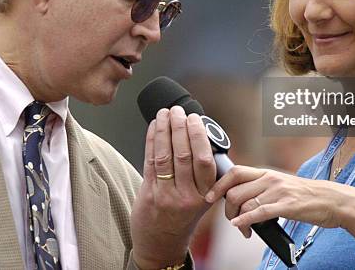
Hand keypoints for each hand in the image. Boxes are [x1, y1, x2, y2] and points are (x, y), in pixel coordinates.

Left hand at [131, 106, 216, 268]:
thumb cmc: (183, 216)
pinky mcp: (149, 193)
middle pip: (184, 154)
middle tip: (179, 111)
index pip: (204, 160)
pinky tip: (154, 127)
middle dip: (180, 127)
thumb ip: (203, 173)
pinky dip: (152, 140)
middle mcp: (187, 196)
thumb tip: (200, 136)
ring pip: (166, 155)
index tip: (195, 119)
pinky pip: (150, 161)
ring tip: (165, 113)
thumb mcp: (202, 198)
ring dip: (164, 129)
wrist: (162, 243)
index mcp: (205, 194)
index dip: (199, 135)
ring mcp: (166, 195)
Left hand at [205, 165, 354, 237]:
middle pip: (234, 189)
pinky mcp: (286, 205)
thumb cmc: (307, 196)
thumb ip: (263, 187)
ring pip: (244, 202)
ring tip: (242, 230)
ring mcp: (278, 191)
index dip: (219, 184)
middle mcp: (270, 178)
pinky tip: (240, 227)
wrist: (334, 201)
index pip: (235, 172)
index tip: (210, 196)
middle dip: (226, 208)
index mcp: (267, 172)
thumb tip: (243, 198)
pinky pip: (258, 212)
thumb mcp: (282, 185)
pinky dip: (244, 221)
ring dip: (237, 219)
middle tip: (231, 220)